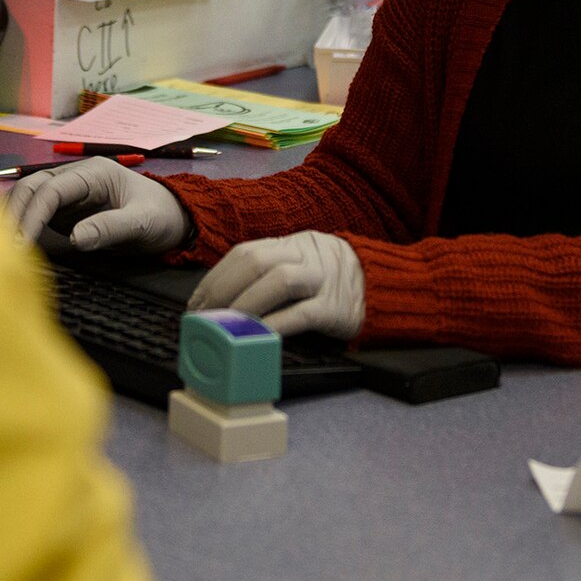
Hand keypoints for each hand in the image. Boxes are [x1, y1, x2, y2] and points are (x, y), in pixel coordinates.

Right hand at [6, 157, 192, 253]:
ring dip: (13, 217)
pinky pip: (36, 212)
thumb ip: (110, 228)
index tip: (21, 240)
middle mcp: (77, 177)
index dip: (33, 213)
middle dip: (14, 213)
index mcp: (94, 172)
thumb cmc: (161, 216)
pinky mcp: (67, 210)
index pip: (52, 188)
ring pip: (29, 196)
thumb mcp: (142, 223)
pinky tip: (9, 239)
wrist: (175, 218)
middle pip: (33, 186)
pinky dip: (20, 222)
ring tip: (0, 245)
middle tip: (4, 246)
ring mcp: (70, 193)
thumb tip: (75, 239)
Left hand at [187, 231, 364, 339]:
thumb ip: (270, 271)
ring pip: (279, 281)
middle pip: (256, 261)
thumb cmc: (332, 281)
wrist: (384, 287)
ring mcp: (322, 279)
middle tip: (205, 317)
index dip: (216, 277)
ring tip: (226, 326)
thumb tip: (224, 297)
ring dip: (245, 305)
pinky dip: (274, 325)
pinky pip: (301, 314)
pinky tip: (256, 336)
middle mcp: (306, 255)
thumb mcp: (302, 263)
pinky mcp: (335, 308)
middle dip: (223, 290)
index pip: (245, 252)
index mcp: (292, 243)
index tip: (197, 302)